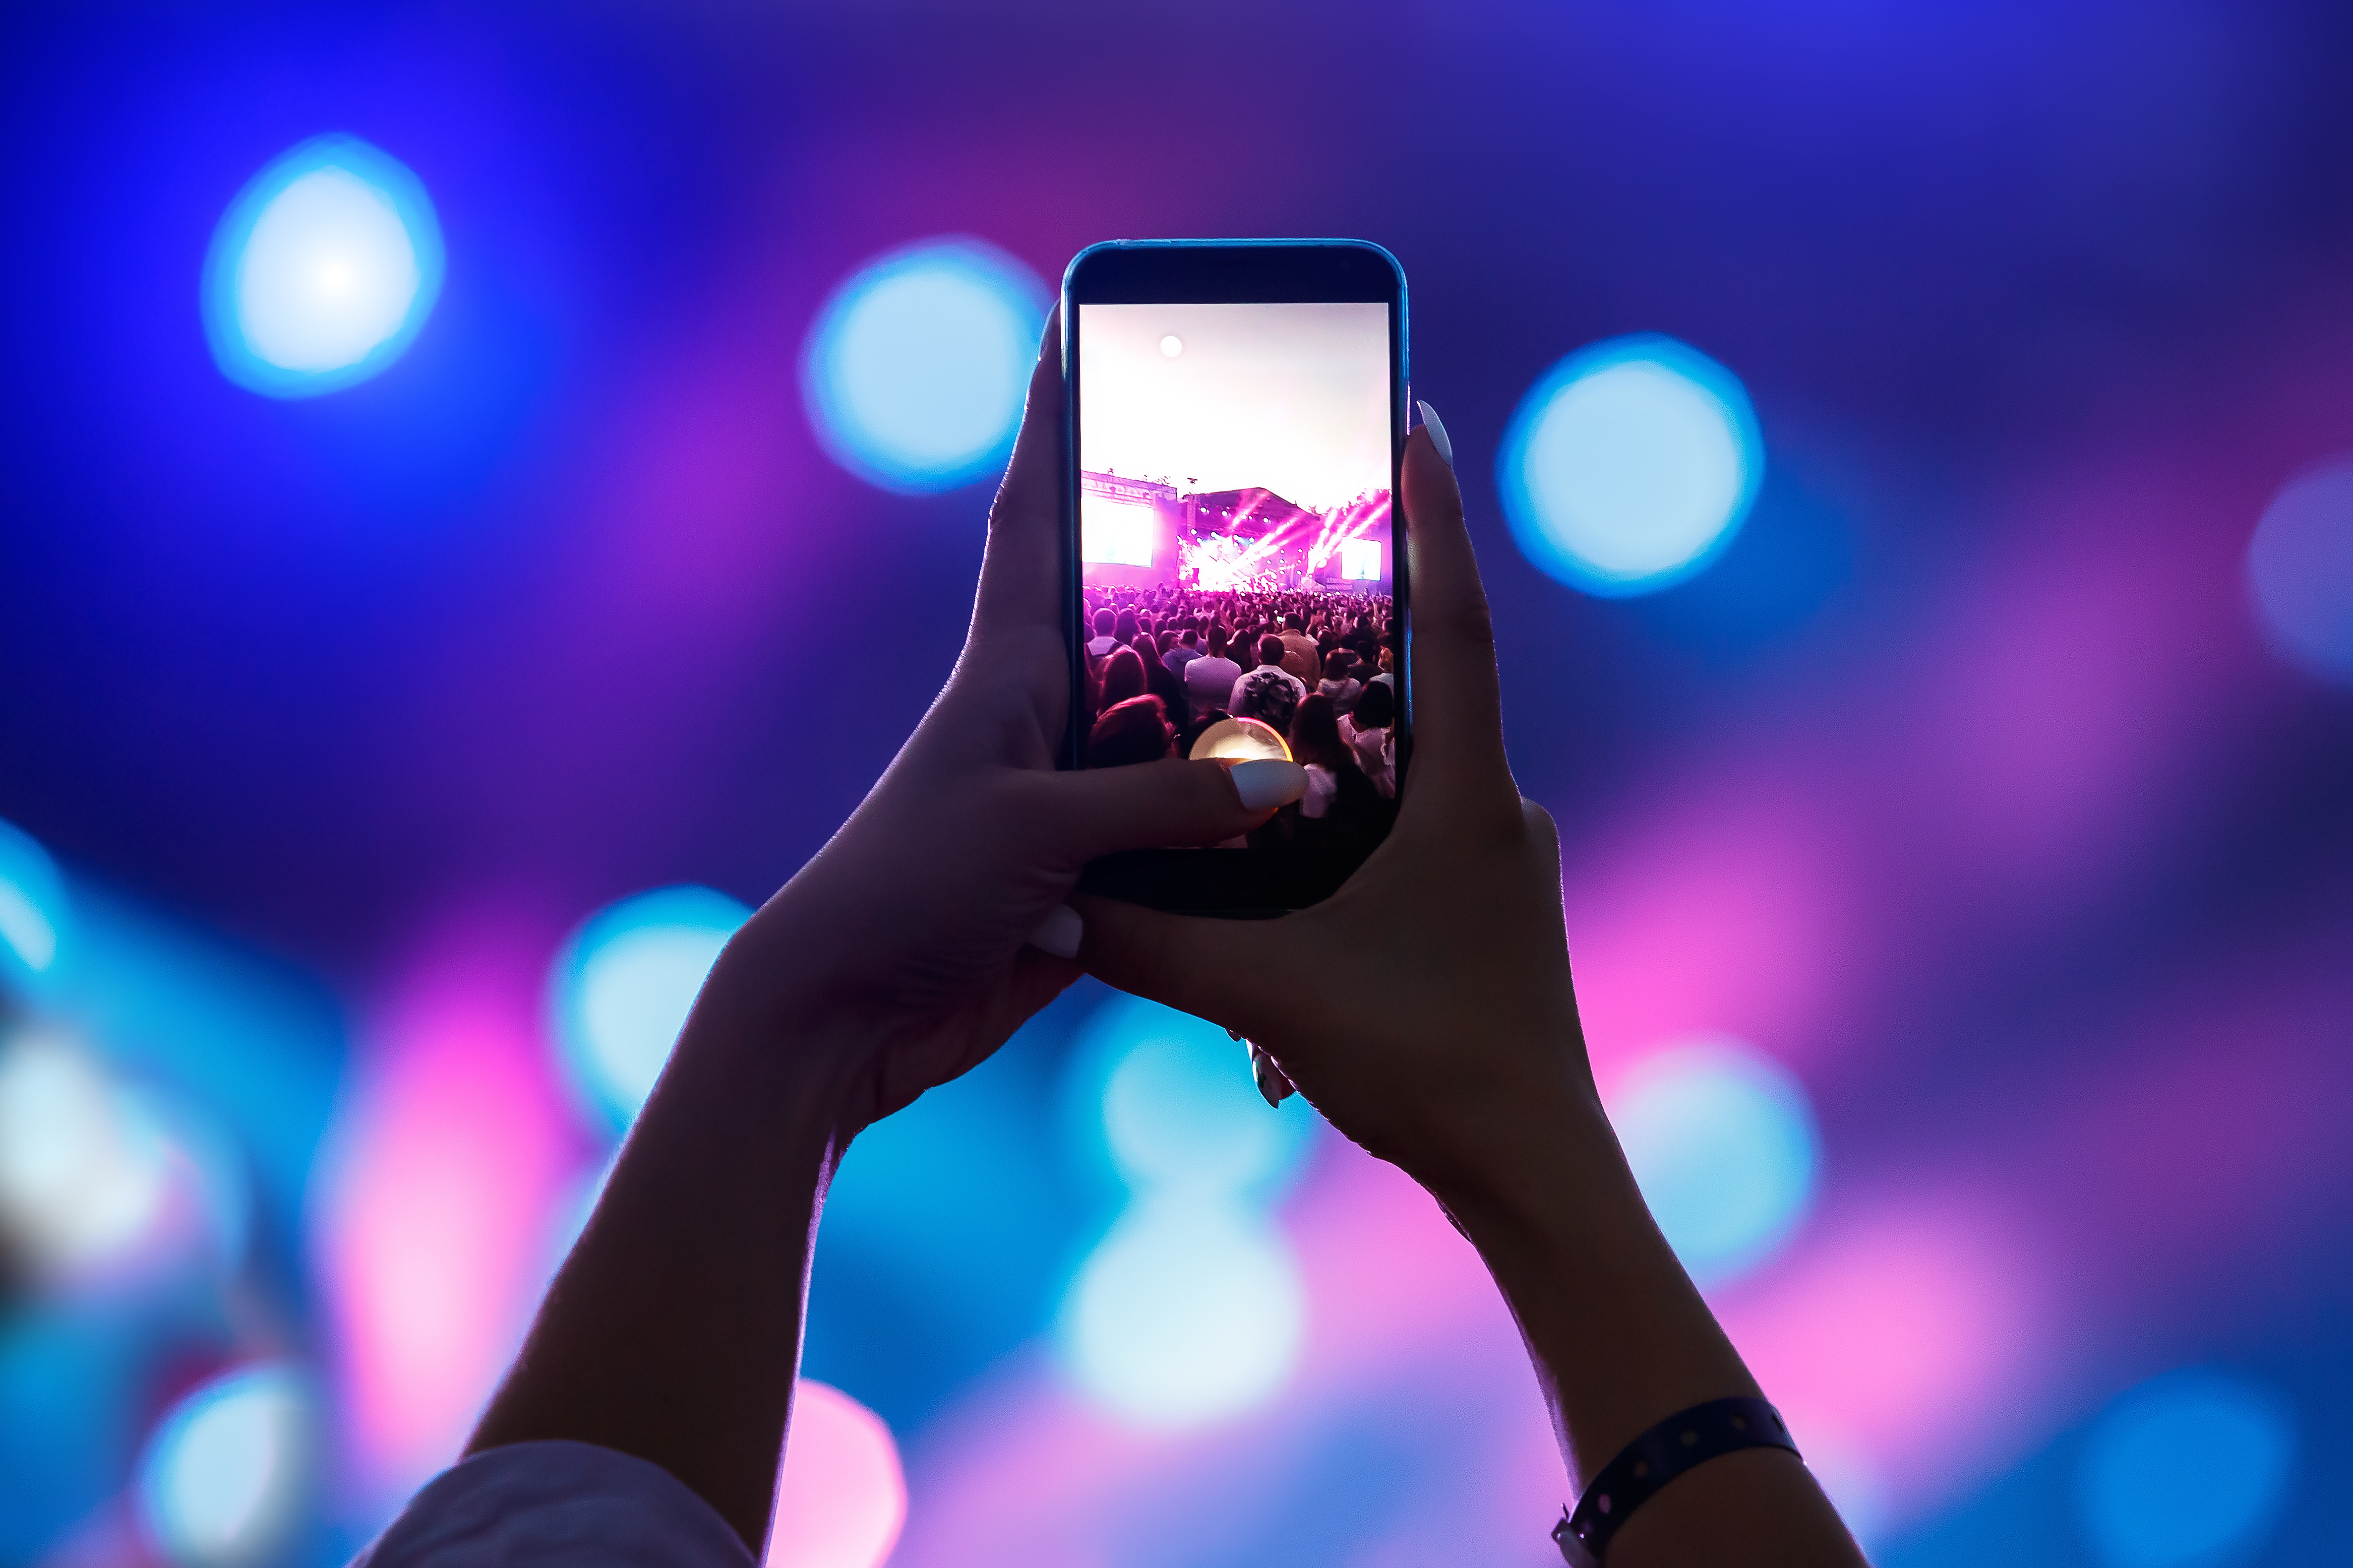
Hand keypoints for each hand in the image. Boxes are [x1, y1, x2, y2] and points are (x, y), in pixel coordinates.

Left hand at [723, 316, 1303, 1135]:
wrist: (845, 1018)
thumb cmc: (907, 890)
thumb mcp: (1035, 830)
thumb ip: (1161, 805)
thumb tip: (1283, 788)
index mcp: (1005, 673)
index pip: (1032, 522)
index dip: (1052, 431)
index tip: (1071, 336)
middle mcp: (1038, 722)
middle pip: (1129, 622)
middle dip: (1193, 566)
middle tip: (1275, 507)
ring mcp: (1063, 801)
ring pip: (1169, 736)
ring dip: (1231, 711)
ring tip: (1327, 670)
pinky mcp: (1087, 878)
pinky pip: (1176, 837)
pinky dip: (1230, 829)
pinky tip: (1301, 822)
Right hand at [1075, 425, 1597, 1200]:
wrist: (1531, 1172)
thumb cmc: (1429, 1070)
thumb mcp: (1271, 995)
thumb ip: (1157, 942)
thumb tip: (1056, 899)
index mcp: (1471, 802)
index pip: (1457, 625)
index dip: (1436, 519)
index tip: (1418, 419)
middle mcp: (1499, 812)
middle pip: (1424, 685)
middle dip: (1361, 621)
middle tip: (1294, 552)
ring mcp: (1498, 860)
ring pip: (1409, 769)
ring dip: (1342, 737)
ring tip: (1262, 709)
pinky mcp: (1483, 905)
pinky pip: (1410, 827)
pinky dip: (1349, 816)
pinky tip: (1285, 848)